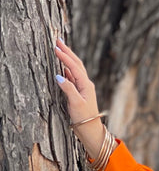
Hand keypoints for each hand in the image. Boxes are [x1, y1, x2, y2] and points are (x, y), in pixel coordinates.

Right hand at [54, 39, 104, 155]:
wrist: (90, 129)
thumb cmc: (84, 118)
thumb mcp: (75, 103)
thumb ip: (68, 89)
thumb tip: (58, 76)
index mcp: (86, 84)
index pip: (74, 66)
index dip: (65, 56)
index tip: (55, 47)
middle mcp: (86, 83)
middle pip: (76, 63)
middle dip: (67, 51)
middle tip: (57, 40)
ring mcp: (83, 87)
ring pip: (74, 68)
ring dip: (67, 58)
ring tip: (59, 49)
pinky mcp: (79, 92)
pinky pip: (72, 76)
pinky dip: (66, 68)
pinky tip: (61, 66)